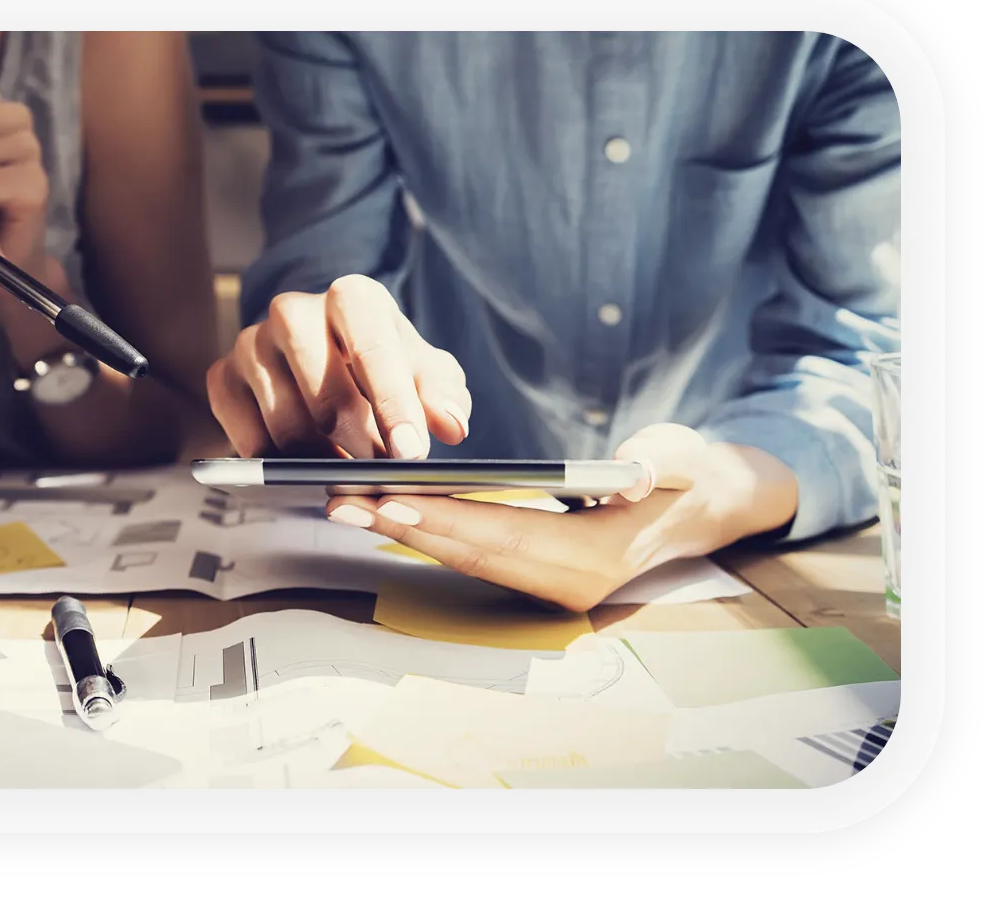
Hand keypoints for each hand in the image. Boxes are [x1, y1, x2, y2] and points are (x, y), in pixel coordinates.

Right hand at [207, 275, 470, 458]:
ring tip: (347, 470)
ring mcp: (250, 343)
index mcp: (351, 298)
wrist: (327, 363)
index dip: (392, 403)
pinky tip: (302, 465)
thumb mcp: (424, 374)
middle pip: (325, 395)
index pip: (370, 346)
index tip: (411, 452)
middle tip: (382, 473)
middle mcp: (293, 311)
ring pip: (285, 424)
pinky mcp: (222, 377)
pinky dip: (278, 463)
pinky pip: (246, 437)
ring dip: (321, 459)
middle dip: (360, 444)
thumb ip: (444, 394)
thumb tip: (452, 425)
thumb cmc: (383, 367)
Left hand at [325, 424, 800, 610]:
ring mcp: (551, 588)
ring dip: (404, 535)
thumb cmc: (688, 473)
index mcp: (598, 558)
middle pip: (470, 554)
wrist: (704, 507)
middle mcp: (568, 584)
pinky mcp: (537, 577)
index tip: (388, 499)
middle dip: (402, 528)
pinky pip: (473, 558)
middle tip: (341, 502)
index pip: (506, 536)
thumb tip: (638, 475)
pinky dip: (429, 536)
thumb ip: (658, 465)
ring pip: (465, 560)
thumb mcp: (682, 458)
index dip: (445, 519)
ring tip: (347, 506)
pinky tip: (387, 514)